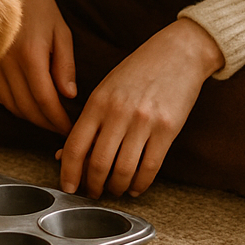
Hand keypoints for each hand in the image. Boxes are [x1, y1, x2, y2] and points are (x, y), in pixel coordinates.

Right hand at [0, 0, 76, 133]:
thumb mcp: (61, 32)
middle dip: (45, 123)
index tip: (69, 128)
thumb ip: (65, 65)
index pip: (44, 99)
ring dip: (29, 118)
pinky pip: (0, 95)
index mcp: (30, 54)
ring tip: (47, 120)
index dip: (57, 119)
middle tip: (61, 129)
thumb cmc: (40, 7)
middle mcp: (8, 62)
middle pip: (26, 108)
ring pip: (11, 105)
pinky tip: (29, 107)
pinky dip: (15, 107)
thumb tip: (69, 96)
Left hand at [57, 17, 223, 198]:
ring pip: (124, 171)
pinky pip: (150, 168)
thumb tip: (66, 154)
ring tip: (115, 189)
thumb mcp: (107, 89)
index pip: (75, 145)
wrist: (179, 52)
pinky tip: (136, 186)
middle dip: (93, 186)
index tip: (68, 186)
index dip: (69, 172)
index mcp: (98, 101)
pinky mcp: (168, 129)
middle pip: (98, 164)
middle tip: (93, 192)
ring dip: (117, 187)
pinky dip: (140, 184)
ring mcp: (144, 121)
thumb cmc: (139, 70)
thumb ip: (90, 121)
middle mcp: (119, 112)